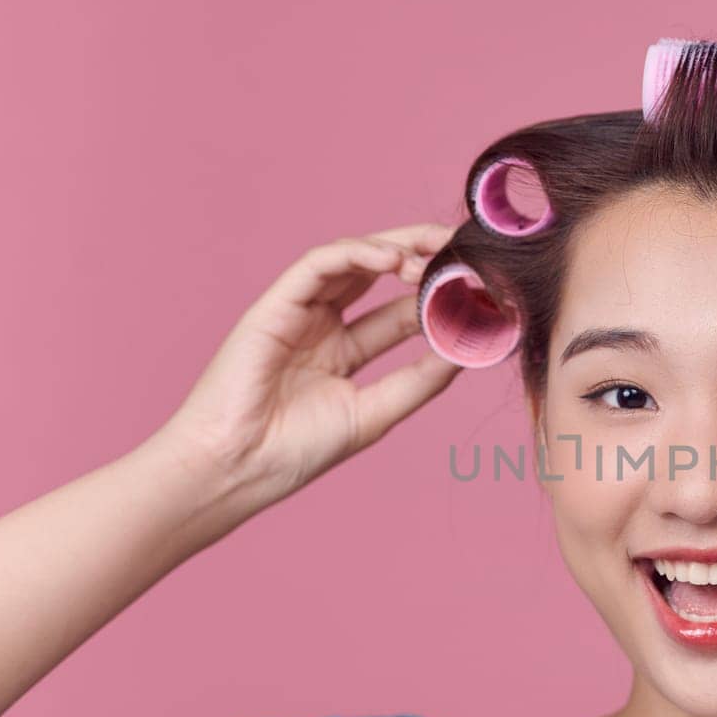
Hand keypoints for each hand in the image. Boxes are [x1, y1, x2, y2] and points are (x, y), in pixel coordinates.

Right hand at [156, 223, 462, 510]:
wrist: (236, 469)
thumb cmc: (295, 451)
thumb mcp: (374, 413)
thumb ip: (418, 381)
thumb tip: (465, 349)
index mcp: (344, 352)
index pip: (399, 312)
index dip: (437, 298)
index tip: (479, 291)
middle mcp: (322, 326)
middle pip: (379, 275)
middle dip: (421, 256)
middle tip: (463, 247)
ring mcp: (298, 313)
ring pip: (352, 260)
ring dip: (396, 249)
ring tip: (434, 255)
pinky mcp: (273, 305)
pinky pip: (317, 264)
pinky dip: (357, 255)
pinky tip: (393, 260)